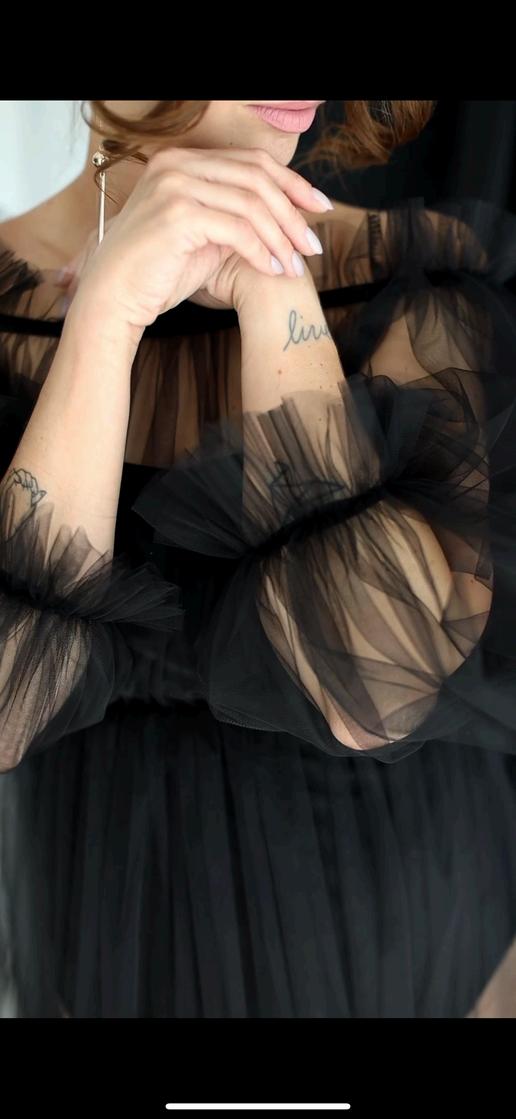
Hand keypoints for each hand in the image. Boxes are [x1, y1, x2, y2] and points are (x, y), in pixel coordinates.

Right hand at [56, 147, 332, 338]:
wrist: (112, 299)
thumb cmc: (154, 273)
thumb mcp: (200, 236)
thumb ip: (231, 218)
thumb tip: (279, 218)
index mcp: (181, 162)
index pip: (251, 163)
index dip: (292, 184)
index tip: (319, 208)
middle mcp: (176, 166)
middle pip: (257, 178)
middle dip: (293, 212)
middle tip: (313, 244)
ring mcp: (175, 187)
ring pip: (251, 204)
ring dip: (281, 237)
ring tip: (296, 265)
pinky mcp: (177, 216)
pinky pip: (237, 230)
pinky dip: (261, 252)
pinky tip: (273, 270)